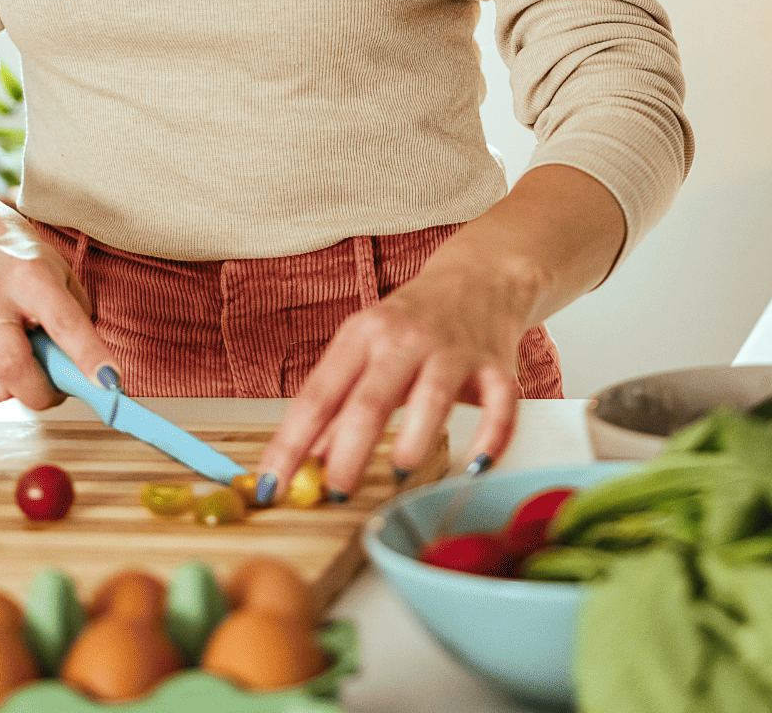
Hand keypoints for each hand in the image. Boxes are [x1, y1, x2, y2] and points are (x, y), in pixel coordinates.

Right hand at [0, 189, 117, 408]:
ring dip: (18, 390)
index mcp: (31, 276)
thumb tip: (91, 377)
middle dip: (42, 394)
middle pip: (13, 366)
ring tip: (25, 364)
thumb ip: (75, 323)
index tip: (108, 382)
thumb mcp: (61, 279)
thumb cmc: (24, 266)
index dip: (88, 357)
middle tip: (55, 391)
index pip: (64, 323)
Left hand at [251, 165, 625, 499]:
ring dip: (414, 438)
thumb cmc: (412, 324)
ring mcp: (453, 351)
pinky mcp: (496, 365)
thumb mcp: (364, 351)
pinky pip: (500, 405)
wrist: (480, 277)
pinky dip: (491, 438)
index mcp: (362, 336)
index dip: (291, 444)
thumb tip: (307, 462)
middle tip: (334, 493)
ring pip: (432, 396)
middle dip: (349, 450)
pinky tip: (474, 467)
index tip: (271, 485)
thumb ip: (338, 406)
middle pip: (370, 399)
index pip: (317, 396)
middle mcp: (404, 340)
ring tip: (397, 472)